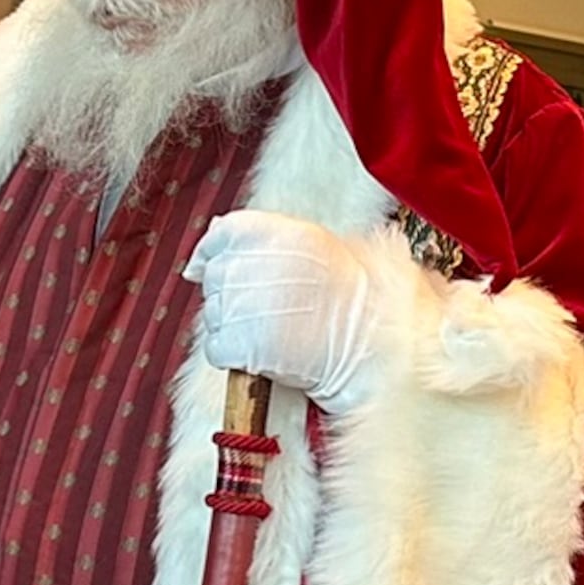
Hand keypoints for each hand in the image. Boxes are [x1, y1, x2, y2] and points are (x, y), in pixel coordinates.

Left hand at [186, 210, 382, 406]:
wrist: (377, 348)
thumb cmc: (368, 302)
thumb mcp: (335, 245)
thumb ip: (278, 236)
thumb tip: (223, 229)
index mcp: (279, 233)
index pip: (223, 232)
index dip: (211, 251)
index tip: (205, 264)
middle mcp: (256, 263)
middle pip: (217, 275)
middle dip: (232, 294)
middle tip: (263, 310)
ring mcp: (244, 305)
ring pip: (213, 313)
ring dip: (233, 325)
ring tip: (272, 333)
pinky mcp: (239, 344)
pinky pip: (216, 348)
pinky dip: (232, 355)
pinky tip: (260, 355)